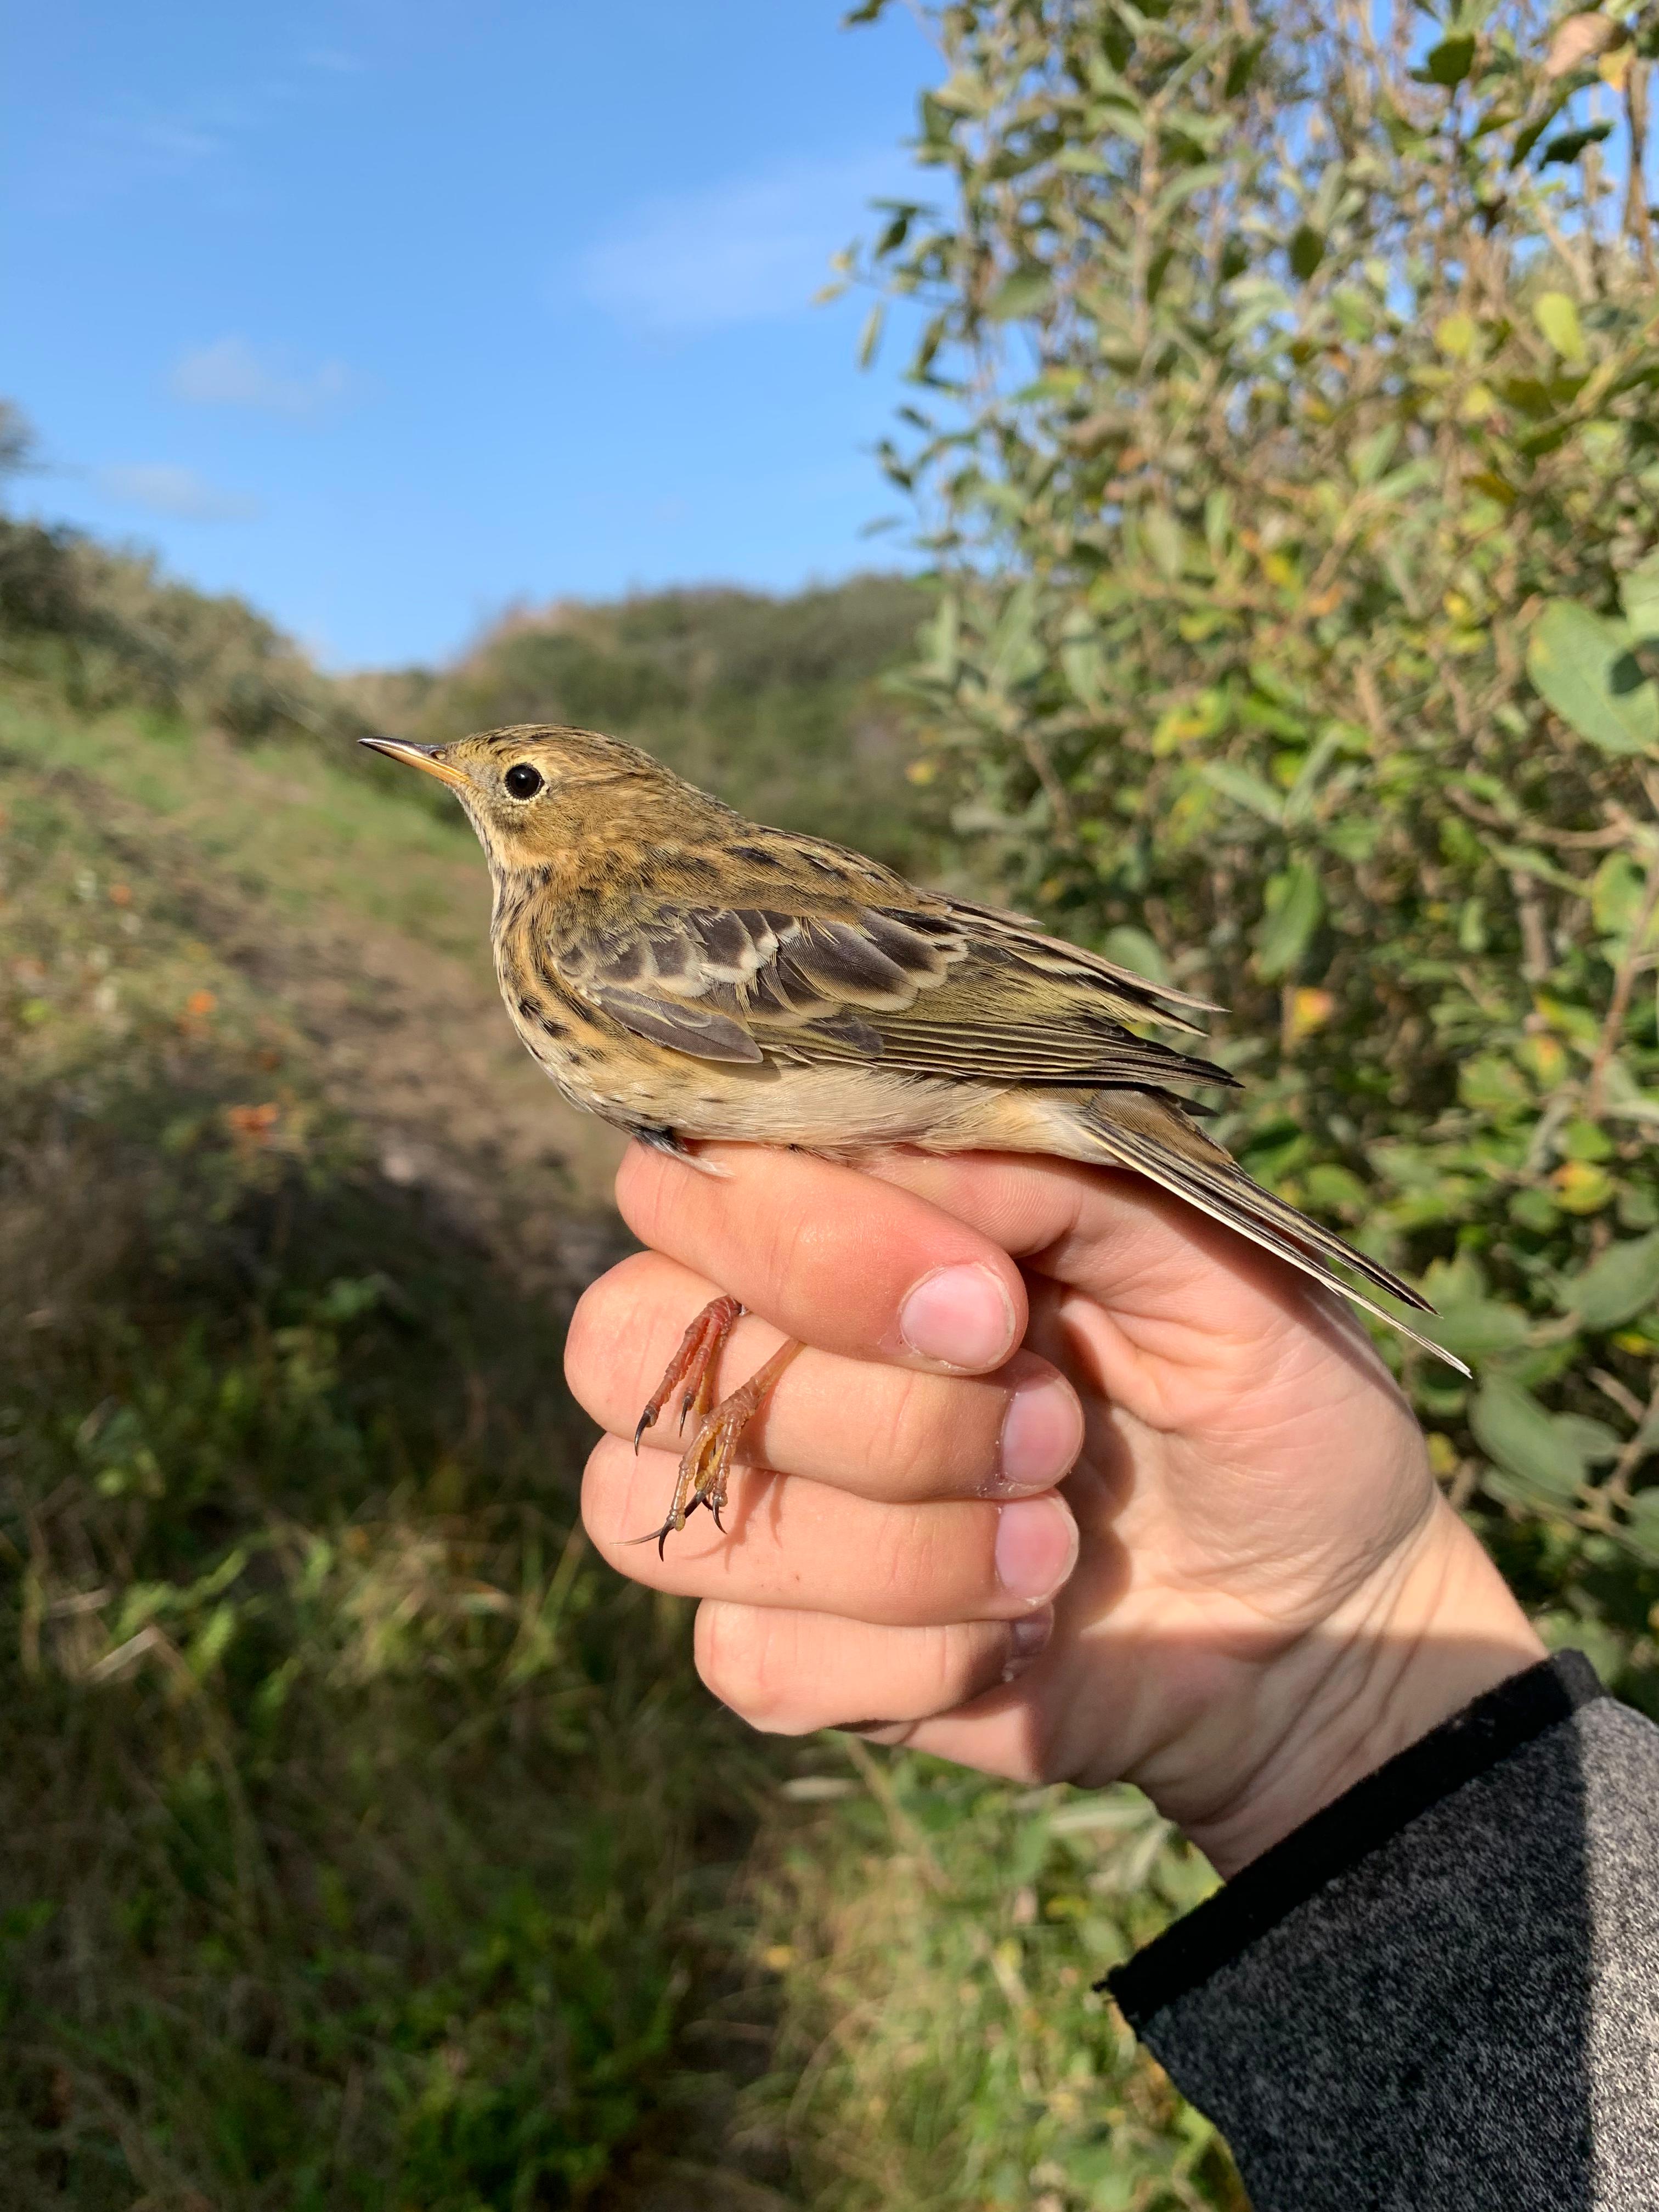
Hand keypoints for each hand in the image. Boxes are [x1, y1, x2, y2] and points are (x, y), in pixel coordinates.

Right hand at [566, 1143, 1543, 1874]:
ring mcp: (757, 1502)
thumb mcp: (1205, 1251)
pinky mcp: (782, 1650)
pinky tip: (1020, 1637)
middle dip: (855, 1401)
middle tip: (1045, 1422)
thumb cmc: (1262, 1400)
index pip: (695, 1172)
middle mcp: (766, 1341)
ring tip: (1055, 1548)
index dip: (810, 1240)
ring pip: (653, 1508)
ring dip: (892, 1544)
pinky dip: (910, 1659)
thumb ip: (1051, 1167)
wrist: (1321, 1623)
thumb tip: (886, 1147)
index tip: (992, 1301)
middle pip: (624, 1337)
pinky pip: (743, 1657)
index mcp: (853, 1213)